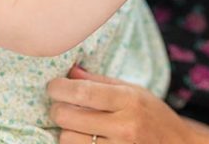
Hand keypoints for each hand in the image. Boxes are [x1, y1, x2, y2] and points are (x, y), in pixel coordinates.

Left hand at [49, 66, 208, 143]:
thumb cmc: (155, 116)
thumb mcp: (135, 92)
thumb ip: (101, 82)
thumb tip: (70, 71)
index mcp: (129, 101)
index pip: (84, 93)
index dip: (60, 88)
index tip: (53, 86)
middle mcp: (123, 126)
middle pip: (68, 117)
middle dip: (58, 109)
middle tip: (61, 105)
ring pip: (67, 139)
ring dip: (66, 130)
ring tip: (77, 124)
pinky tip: (84, 137)